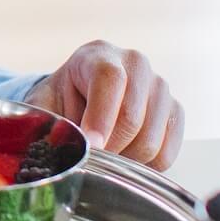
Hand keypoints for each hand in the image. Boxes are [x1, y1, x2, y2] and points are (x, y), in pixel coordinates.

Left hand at [25, 41, 183, 169]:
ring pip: (150, 140)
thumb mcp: (44, 104)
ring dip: (124, 158)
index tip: (91, 145)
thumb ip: (47, 122)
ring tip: (106, 152)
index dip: (100, 117)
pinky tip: (125, 155)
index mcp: (98, 55)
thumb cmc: (62, 101)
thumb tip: (56, 146)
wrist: (82, 97)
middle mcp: (136, 64)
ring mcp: (160, 87)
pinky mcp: (175, 112)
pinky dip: (145, 165)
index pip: (110, 79)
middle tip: (91, 157)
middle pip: (132, 116)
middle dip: (108, 147)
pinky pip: (167, 153)